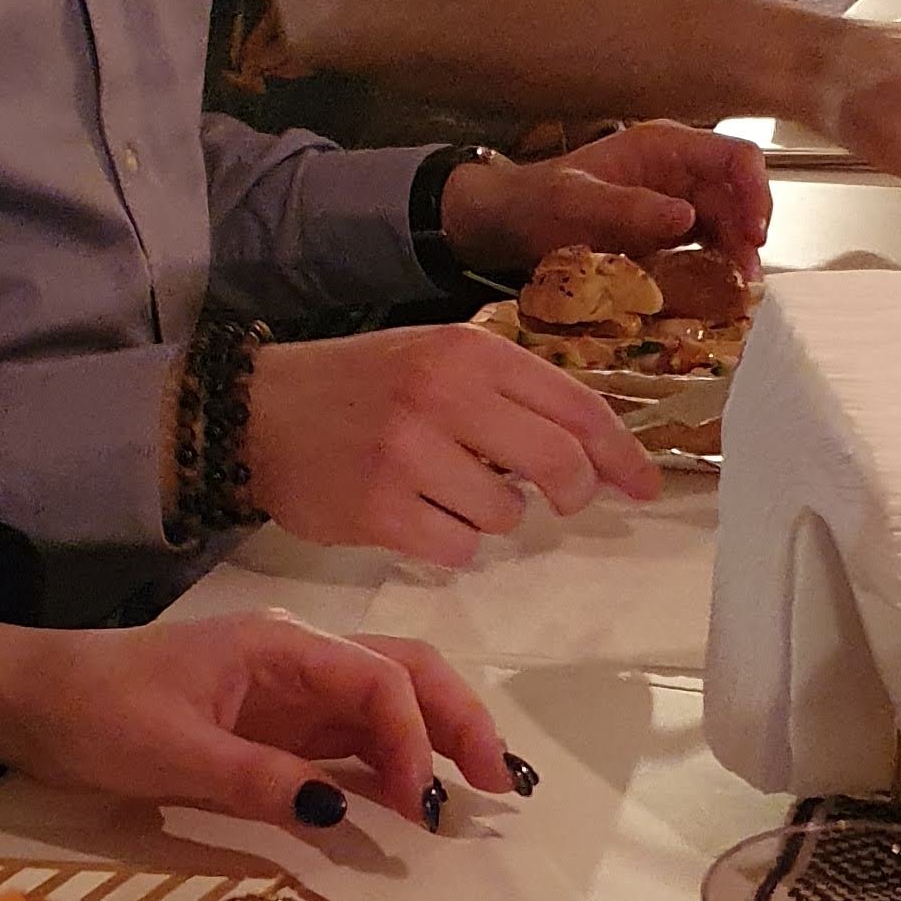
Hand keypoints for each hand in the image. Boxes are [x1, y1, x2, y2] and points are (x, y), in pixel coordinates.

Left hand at [0, 611, 519, 830]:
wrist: (26, 698)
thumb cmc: (92, 713)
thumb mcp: (170, 754)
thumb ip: (258, 782)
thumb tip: (341, 810)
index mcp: (278, 648)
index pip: (378, 681)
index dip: (414, 740)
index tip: (417, 805)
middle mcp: (296, 660)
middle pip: (404, 675)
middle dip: (459, 722)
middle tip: (497, 786)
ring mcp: (287, 693)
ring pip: (385, 705)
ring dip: (435, 742)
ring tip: (476, 794)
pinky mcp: (273, 726)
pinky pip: (348, 739)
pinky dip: (390, 764)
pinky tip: (413, 800)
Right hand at [247, 325, 657, 567]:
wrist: (256, 413)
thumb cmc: (360, 388)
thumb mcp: (436, 359)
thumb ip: (510, 393)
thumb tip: (595, 450)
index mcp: (469, 352)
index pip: (576, 406)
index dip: (622, 454)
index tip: (645, 485)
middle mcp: (444, 395)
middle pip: (558, 466)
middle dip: (573, 494)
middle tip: (562, 504)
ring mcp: (409, 454)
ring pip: (506, 515)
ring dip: (493, 517)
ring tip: (450, 492)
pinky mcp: (378, 509)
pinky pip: (458, 547)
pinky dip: (451, 543)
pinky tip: (418, 517)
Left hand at [442, 121, 771, 274]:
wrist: (509, 223)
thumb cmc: (537, 202)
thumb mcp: (576, 202)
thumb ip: (629, 207)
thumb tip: (686, 215)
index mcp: (664, 147)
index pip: (735, 156)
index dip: (756, 190)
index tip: (756, 232)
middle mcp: (678, 171)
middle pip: (738, 197)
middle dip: (749, 236)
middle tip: (748, 278)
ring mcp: (674, 202)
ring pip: (727, 226)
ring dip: (737, 257)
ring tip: (739, 293)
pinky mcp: (666, 235)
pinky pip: (705, 249)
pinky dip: (716, 270)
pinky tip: (717, 294)